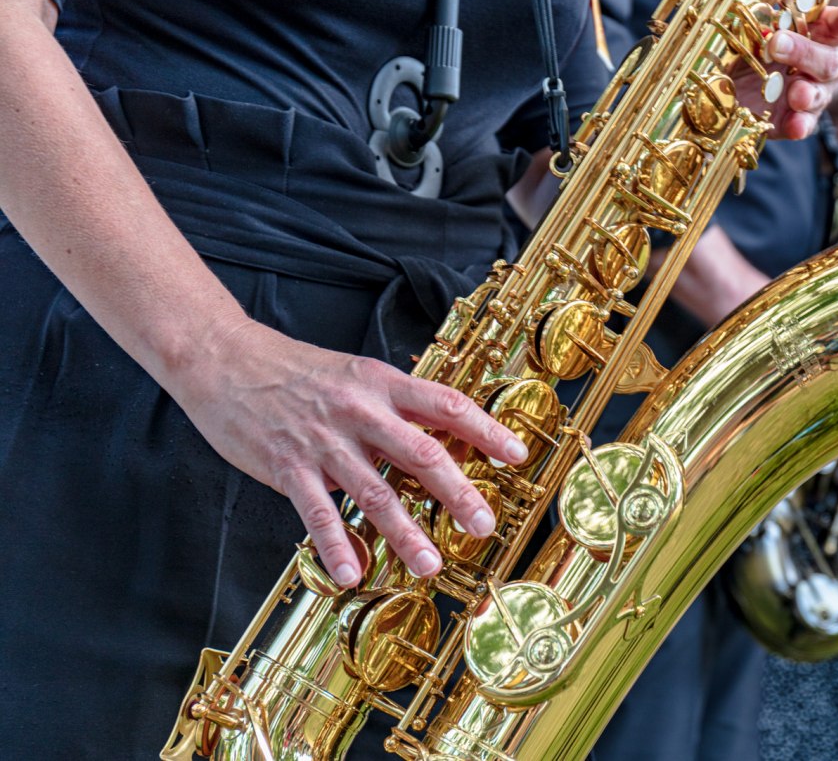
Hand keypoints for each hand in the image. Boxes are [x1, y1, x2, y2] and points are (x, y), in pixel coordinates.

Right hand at [173, 320, 526, 587]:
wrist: (224, 359)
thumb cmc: (296, 371)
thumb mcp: (356, 375)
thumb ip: (396, 406)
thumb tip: (442, 435)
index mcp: (382, 383)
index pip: (446, 404)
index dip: (486, 430)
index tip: (518, 455)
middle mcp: (359, 411)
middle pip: (421, 453)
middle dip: (458, 492)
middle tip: (485, 524)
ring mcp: (323, 440)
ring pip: (374, 491)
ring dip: (405, 533)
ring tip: (429, 564)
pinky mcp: (286, 466)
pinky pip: (316, 513)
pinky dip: (336, 545)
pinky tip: (352, 573)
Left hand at [734, 0, 837, 139]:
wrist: (730, 86)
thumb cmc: (750, 46)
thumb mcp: (750, 28)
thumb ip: (759, 18)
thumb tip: (749, 8)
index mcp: (819, 31)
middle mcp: (823, 62)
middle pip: (829, 61)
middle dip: (805, 52)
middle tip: (777, 44)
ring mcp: (814, 93)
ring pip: (820, 93)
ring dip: (808, 93)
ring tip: (795, 94)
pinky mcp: (798, 119)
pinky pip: (805, 124)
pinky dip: (800, 124)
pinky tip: (795, 125)